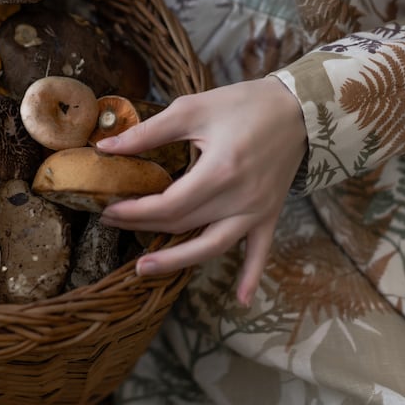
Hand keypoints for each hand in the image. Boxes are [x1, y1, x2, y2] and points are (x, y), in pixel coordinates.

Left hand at [97, 76, 306, 304]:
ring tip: (145, 269)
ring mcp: (257, 211)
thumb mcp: (192, 109)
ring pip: (212, 247)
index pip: (168, 205)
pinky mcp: (270, 214)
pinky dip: (252, 276)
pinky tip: (242, 300)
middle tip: (112, 224)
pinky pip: (261, 252)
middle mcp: (239, 199)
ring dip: (178, 262)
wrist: (298, 109)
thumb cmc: (243, 104)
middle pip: (183, 225)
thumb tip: (105, 147)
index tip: (108, 210)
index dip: (135, 212)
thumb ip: (148, 133)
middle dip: (143, 227)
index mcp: (220, 171)